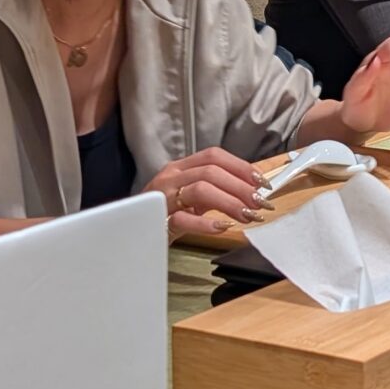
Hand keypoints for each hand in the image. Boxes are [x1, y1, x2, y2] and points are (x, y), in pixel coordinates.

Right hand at [145, 147, 269, 240]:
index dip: (241, 166)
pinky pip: (182, 219)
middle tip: (259, 203)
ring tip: (247, 215)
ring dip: (230, 201)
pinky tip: (222, 226)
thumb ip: (214, 190)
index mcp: (181, 168)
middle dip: (240, 186)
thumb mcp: (189, 197)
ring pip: (200, 189)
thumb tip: (250, 191)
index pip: (215, 156)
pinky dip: (206, 222)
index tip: (261, 182)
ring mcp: (162, 198)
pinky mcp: (156, 221)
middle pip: (211, 172)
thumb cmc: (163, 213)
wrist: (128, 233)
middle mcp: (171, 177)